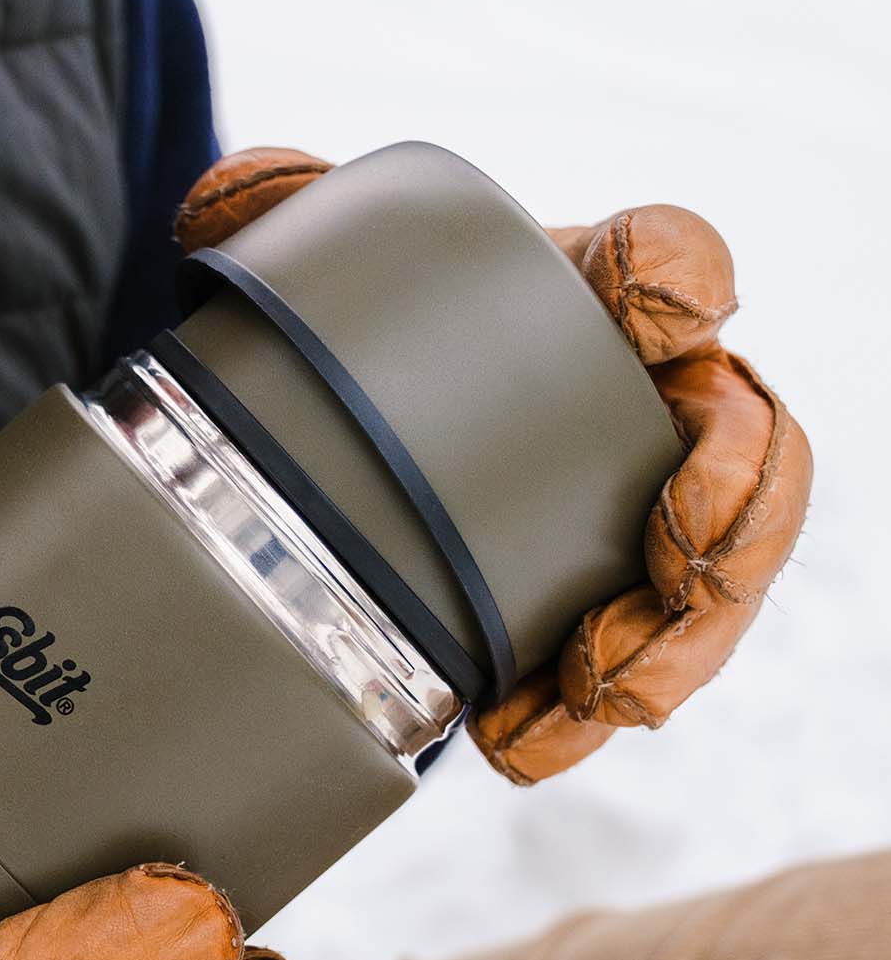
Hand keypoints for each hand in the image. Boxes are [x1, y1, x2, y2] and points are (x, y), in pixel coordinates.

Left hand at [176, 149, 811, 783]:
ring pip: (707, 582)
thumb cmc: (380, 340)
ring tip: (592, 692)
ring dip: (672, 646)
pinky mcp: (589, 608)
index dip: (683, 282)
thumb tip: (217, 214)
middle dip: (732, 514)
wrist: (375, 438)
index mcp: (589, 305)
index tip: (656, 313)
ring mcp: (625, 515)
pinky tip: (522, 745)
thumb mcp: (326, 274)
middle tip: (674, 565)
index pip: (676, 268)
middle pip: (741, 451)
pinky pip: (624, 668)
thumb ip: (281, 218)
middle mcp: (634, 407)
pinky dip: (578, 718)